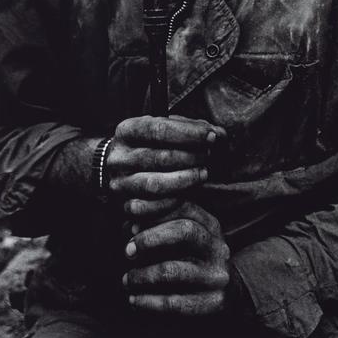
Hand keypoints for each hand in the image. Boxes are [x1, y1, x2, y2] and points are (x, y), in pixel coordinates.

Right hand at [106, 116, 225, 214]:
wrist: (121, 170)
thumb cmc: (151, 145)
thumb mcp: (165, 129)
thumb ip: (191, 129)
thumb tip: (218, 134)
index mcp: (127, 131)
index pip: (158, 129)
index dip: (188, 132)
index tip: (210, 135)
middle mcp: (119, 157)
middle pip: (159, 158)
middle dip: (190, 157)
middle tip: (208, 156)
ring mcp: (119, 183)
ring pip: (154, 185)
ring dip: (185, 179)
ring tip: (203, 173)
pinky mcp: (125, 205)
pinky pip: (150, 208)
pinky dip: (172, 202)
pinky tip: (188, 194)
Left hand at [123, 202, 229, 315]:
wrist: (224, 293)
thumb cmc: (191, 258)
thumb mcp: (182, 236)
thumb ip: (158, 224)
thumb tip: (129, 224)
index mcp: (210, 225)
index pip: (184, 206)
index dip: (154, 206)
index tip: (128, 210)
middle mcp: (217, 247)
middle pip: (184, 231)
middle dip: (150, 238)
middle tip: (127, 249)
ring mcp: (216, 275)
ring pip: (174, 270)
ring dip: (143, 274)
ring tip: (126, 279)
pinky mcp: (212, 303)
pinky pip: (174, 302)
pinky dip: (148, 301)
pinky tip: (134, 299)